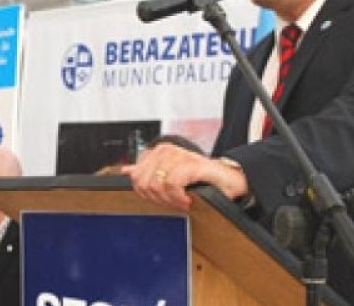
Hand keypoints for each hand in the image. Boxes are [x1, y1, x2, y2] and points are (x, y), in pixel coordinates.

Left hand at [122, 143, 248, 210]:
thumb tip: (127, 170)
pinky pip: (172, 184)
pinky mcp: (191, 164)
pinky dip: (178, 197)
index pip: (136, 178)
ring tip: (181, 201)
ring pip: (157, 185)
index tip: (162, 199)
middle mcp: (166, 150)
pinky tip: (187, 200)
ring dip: (169, 200)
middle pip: (144, 183)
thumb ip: (147, 172)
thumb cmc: (199, 179)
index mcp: (158, 152)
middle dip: (158, 199)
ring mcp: (178, 155)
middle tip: (173, 202)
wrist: (226, 180)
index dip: (148, 194)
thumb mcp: (169, 175)